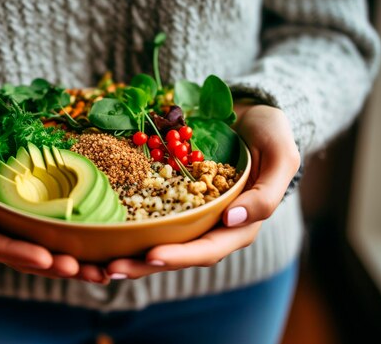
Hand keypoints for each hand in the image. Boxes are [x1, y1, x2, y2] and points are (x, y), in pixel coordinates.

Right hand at [0, 98, 108, 282]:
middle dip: (50, 265)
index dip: (15, 253)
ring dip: (67, 260)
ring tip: (99, 270)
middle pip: (18, 254)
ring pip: (37, 245)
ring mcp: (6, 215)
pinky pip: (47, 224)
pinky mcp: (24, 202)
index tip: (44, 258)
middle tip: (83, 270)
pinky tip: (97, 244)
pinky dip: (70, 236)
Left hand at [105, 104, 300, 278]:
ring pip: (159, 239)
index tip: (152, 256)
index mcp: (240, 224)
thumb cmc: (272, 134)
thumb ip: (267, 192)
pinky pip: (150, 213)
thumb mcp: (281, 157)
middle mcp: (212, 224)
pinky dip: (129, 224)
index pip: (208, 248)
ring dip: (131, 253)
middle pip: (177, 253)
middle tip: (111, 268)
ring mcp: (190, 211)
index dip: (181, 256)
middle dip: (144, 264)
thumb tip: (234, 220)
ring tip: (99, 261)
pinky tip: (104, 229)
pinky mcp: (173, 194)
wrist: (251, 112)